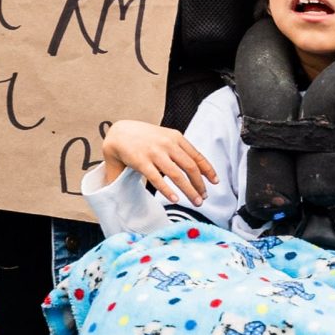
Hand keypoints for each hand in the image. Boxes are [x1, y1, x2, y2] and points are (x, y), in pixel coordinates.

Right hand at [101, 120, 217, 204]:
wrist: (119, 132)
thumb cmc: (144, 137)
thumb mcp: (165, 138)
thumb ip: (179, 150)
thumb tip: (195, 169)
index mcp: (176, 138)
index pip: (197, 156)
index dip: (208, 170)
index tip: (215, 182)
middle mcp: (168, 144)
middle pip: (190, 167)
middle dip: (200, 184)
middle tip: (204, 197)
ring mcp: (155, 153)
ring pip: (177, 175)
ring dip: (189, 190)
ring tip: (195, 201)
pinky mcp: (141, 161)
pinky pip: (157, 179)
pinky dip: (167, 190)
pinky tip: (175, 199)